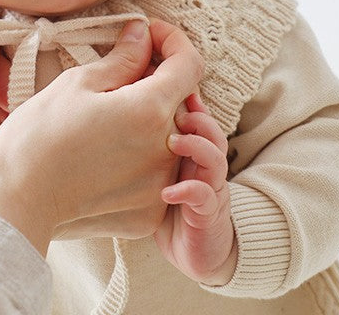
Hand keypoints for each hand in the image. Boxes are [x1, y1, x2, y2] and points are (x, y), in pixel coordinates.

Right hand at [0, 19, 203, 255]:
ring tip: (108, 119)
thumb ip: (122, 58)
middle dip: (155, 80)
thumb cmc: (37, 138)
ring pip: (172, 136)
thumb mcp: (77, 83)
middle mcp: (166, 149)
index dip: (172, 41)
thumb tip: (142, 34)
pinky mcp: (151, 214)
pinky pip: (161, 173)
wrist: (15, 202)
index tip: (149, 35)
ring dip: (150, 119)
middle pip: (180, 100)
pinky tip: (108, 153)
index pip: (189, 64)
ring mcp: (161, 185)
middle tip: (116, 76)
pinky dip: (143, 157)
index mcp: (149, 109)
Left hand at [155, 93, 236, 285]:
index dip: (188, 101)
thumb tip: (124, 106)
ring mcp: (209, 187)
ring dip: (196, 146)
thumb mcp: (157, 165)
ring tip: (172, 142)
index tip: (172, 87)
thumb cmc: (169, 204)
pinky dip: (187, 190)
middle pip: (211, 131)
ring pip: (214, 159)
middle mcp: (204, 165)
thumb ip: (149, 139)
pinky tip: (167, 191)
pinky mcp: (207, 214)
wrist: (194, 252)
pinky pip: (203, 197)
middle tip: (175, 111)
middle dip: (197, 117)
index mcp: (191, 150)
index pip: (196, 117)